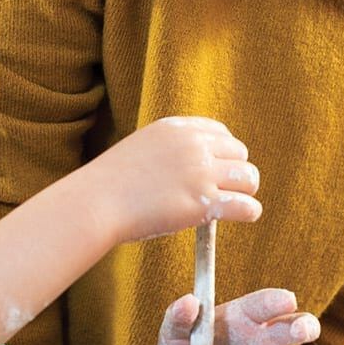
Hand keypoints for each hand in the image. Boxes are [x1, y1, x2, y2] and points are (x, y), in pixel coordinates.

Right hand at [88, 116, 259, 239]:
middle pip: (240, 154)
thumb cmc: (110, 183)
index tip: (217, 169)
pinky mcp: (203, 203)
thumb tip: (195, 165)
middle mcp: (193, 146)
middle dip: (234, 172)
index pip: (221, 132)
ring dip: (244, 191)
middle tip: (222, 190)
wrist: (95, 203)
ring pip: (249, 178)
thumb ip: (169, 149)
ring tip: (232, 203)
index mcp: (176, 128)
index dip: (223, 153)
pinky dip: (248, 212)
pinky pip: (247, 206)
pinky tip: (240, 216)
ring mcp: (200, 174)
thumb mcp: (141, 147)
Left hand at [154, 288, 341, 344]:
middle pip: (293, 327)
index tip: (287, 300)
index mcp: (243, 317)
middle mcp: (265, 339)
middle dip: (303, 326)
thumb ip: (178, 317)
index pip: (265, 304)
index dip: (277, 300)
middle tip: (303, 332)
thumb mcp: (171, 335)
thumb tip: (188, 300)